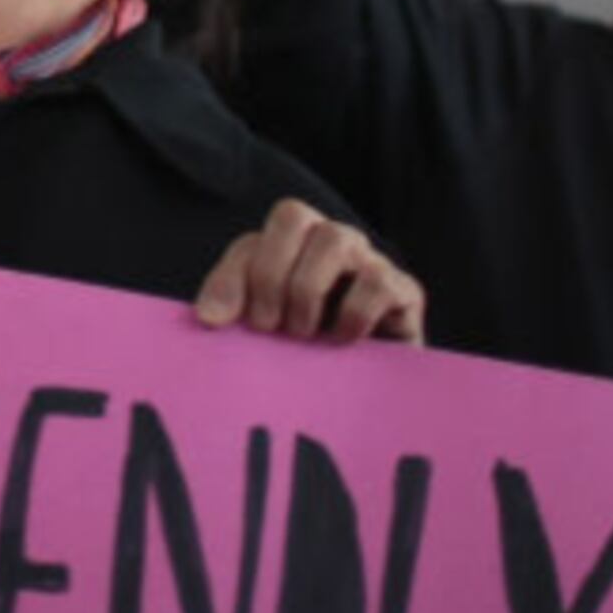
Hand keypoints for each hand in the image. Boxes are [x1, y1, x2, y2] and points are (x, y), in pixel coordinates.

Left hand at [191, 199, 424, 342]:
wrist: (358, 397)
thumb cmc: (302, 355)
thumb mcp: (259, 328)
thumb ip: (230, 307)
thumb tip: (209, 316)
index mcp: (291, 245)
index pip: (256, 233)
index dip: (238, 273)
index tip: (224, 322)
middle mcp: (332, 241)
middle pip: (294, 215)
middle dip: (269, 275)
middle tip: (266, 327)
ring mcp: (370, 261)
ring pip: (336, 237)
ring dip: (306, 289)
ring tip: (301, 334)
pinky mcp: (404, 292)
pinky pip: (378, 281)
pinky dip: (352, 313)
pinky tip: (340, 342)